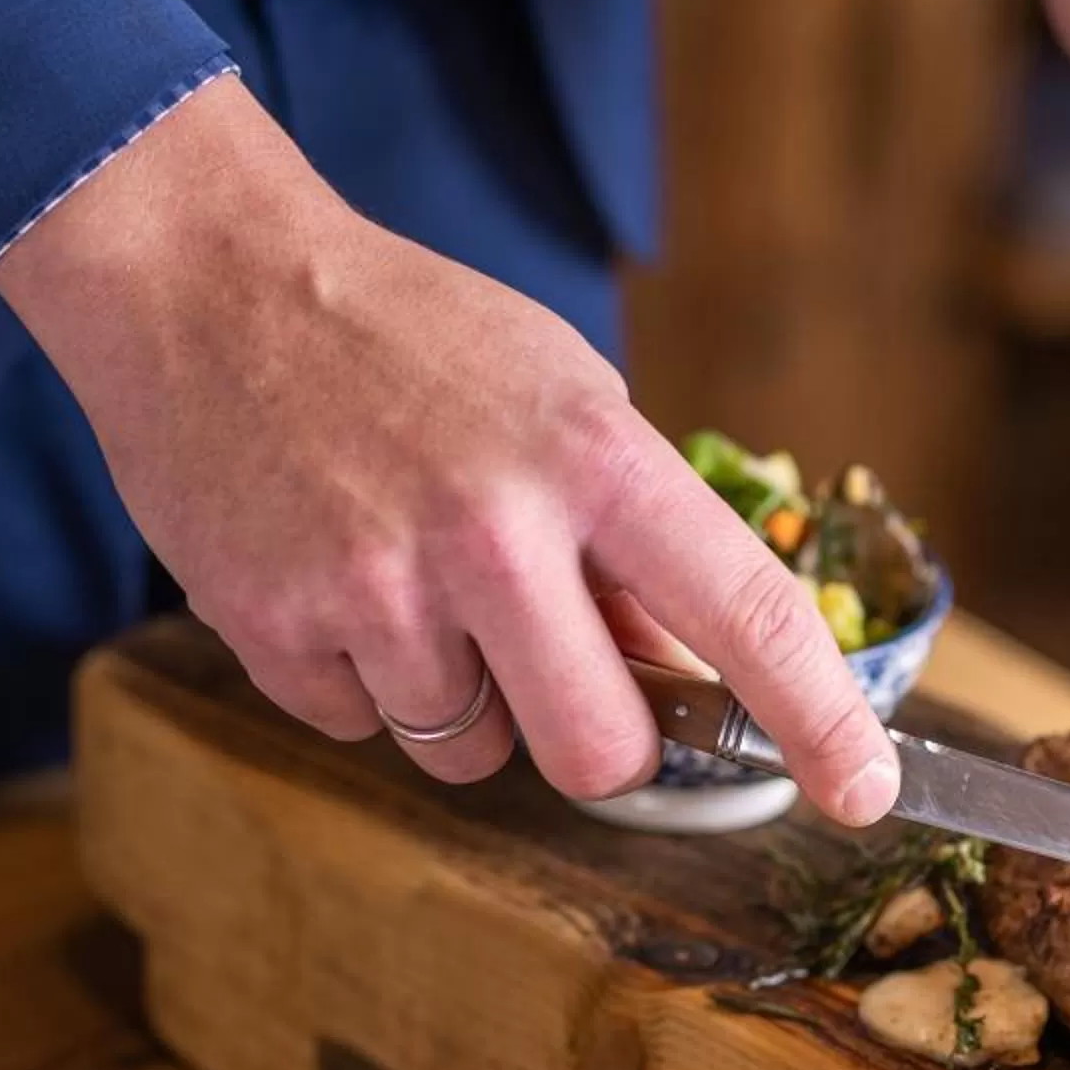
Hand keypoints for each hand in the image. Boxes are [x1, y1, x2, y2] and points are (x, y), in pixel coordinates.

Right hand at [0, 75, 902, 823]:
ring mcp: (377, 588)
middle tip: (557, 672)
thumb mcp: (558, 391)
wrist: (204, 280)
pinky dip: (357, 676)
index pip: (743, 613)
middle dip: (595, 742)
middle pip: (600, 755)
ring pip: (470, 752)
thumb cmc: (406, 336)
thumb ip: (628, 534)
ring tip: (408, 571)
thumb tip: (683, 675)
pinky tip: (332, 571)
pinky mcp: (274, 628)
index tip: (865, 790)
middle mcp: (494, 532)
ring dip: (459, 696)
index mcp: (592, 456)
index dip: (818, 720)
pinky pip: (359, 726)